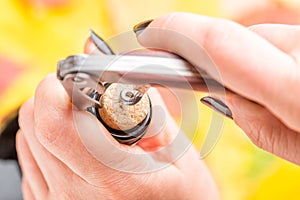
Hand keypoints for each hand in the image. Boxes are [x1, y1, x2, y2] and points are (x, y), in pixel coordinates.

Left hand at [16, 75, 217, 198]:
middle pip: (35, 126)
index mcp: (115, 182)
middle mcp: (76, 197)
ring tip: (87, 124)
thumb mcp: (176, 150)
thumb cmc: (181, 195)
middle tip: (88, 98)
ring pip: (27, 137)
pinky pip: (30, 157)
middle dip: (57, 97)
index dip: (55, 91)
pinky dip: (49, 139)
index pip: (56, 127)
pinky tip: (78, 144)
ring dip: (53, 117)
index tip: (72, 77)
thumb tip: (107, 64)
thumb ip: (144, 105)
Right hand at [135, 12, 299, 164]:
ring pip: (258, 37)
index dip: (173, 32)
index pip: (216, 44)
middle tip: (222, 88)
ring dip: (248, 62)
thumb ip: (254, 122)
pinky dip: (270, 56)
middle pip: (235, 38)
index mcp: (296, 90)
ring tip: (275, 93)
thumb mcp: (294, 146)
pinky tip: (287, 80)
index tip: (147, 33)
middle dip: (215, 60)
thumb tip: (221, 95)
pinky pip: (278, 39)